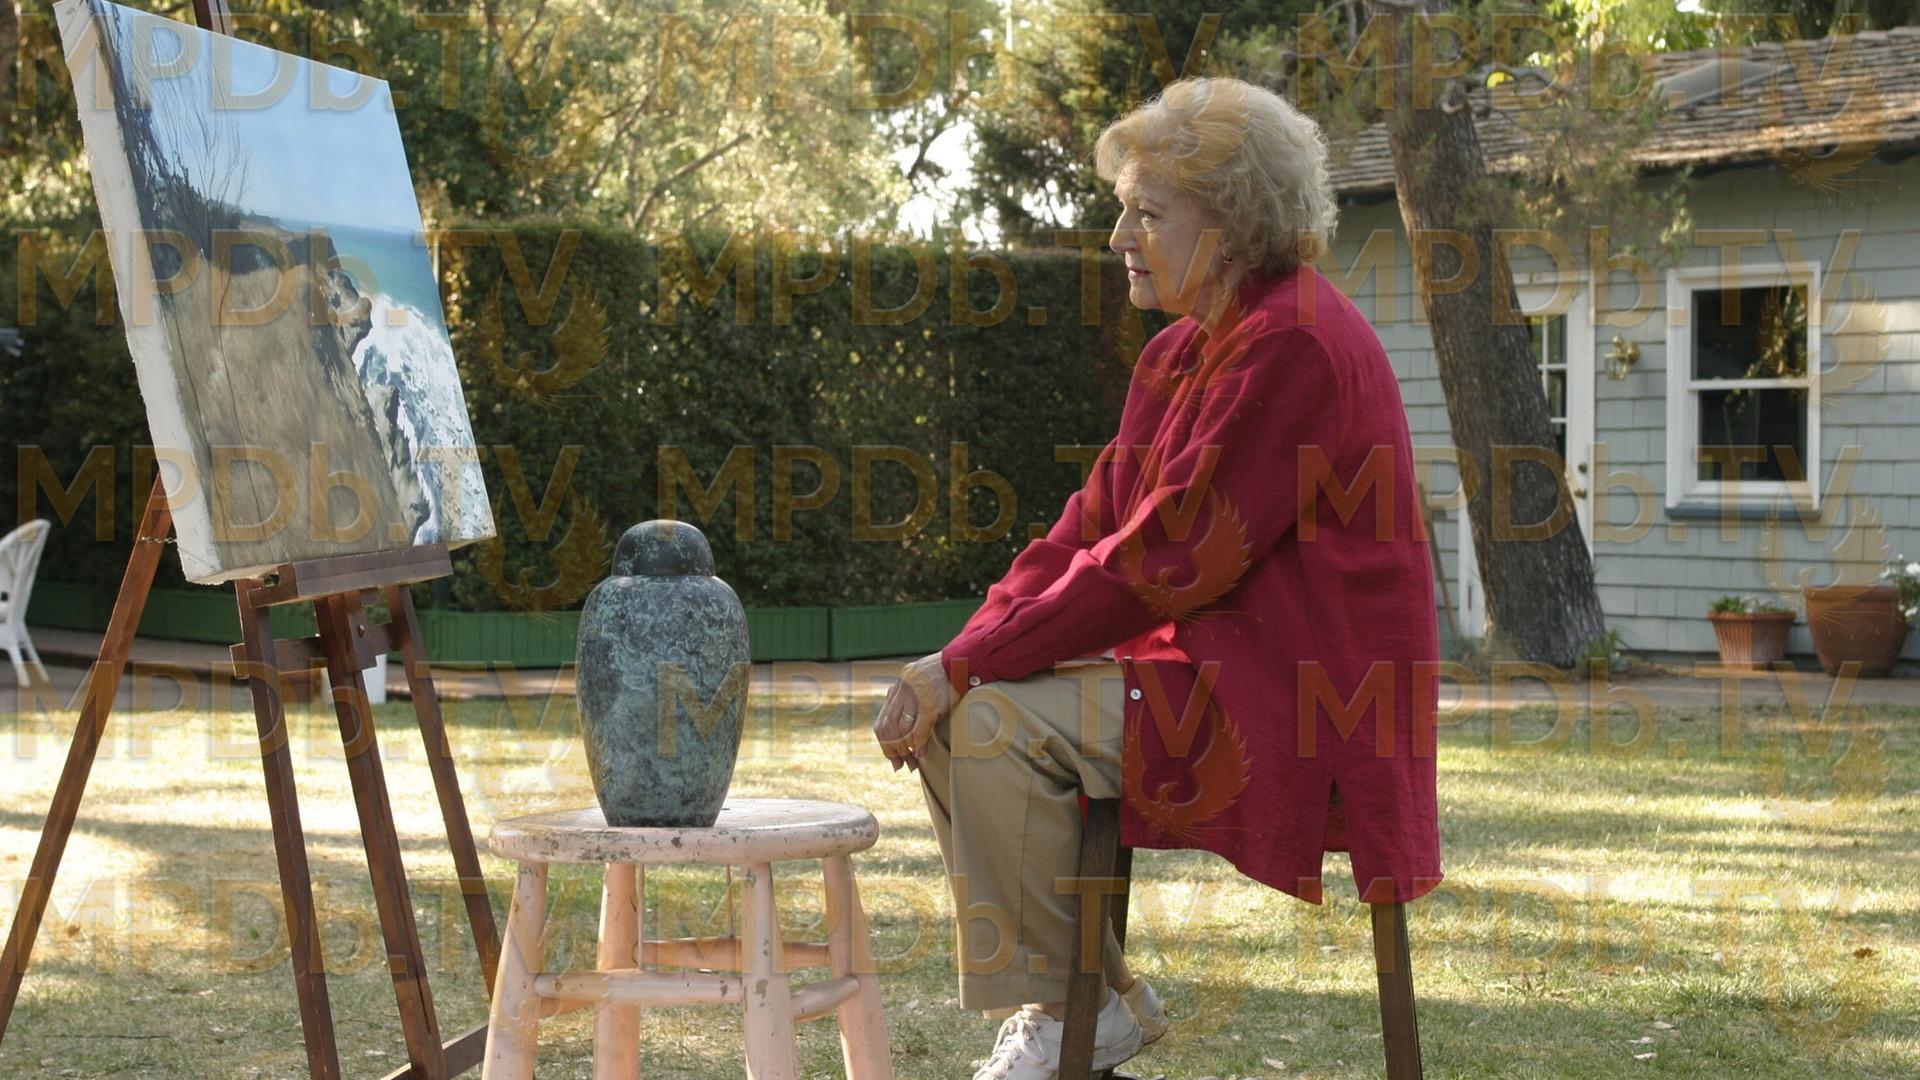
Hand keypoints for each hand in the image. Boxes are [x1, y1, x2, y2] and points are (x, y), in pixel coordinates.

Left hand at [872, 652, 956, 772]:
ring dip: (904, 749)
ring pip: (899, 729)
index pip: (882, 720)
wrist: (963, 661)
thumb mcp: (923, 685)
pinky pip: (918, 729)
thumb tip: (909, 733)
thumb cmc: (947, 675)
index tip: (894, 757)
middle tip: (900, 765)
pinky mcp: (929, 703)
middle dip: (892, 750)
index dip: (886, 743)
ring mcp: (914, 696)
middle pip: (887, 727)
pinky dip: (917, 744)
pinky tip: (920, 754)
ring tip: (911, 762)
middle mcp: (901, 689)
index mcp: (898, 686)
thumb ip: (911, 703)